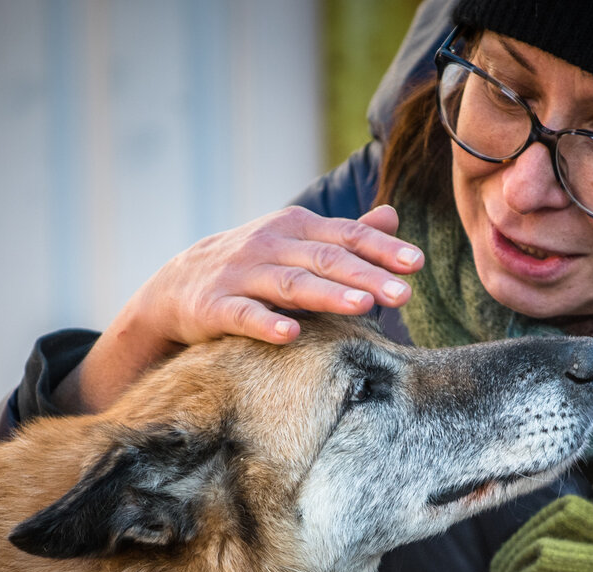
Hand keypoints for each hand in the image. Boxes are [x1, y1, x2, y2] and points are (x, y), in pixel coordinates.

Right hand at [55, 205, 421, 412]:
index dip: (383, 249)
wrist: (175, 287)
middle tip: (403, 294)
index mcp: (297, 228)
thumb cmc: (253, 267)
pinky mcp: (214, 306)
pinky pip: (243, 315)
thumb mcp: (297, 244)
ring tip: (363, 306)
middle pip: (327, 260)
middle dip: (367, 275)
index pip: (348, 236)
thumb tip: (392, 216)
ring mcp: (241, 275)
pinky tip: (290, 334)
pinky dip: (266, 323)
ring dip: (328, 295)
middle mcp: (271, 245)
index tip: (417, 265)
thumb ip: (345, 235)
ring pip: (291, 284)